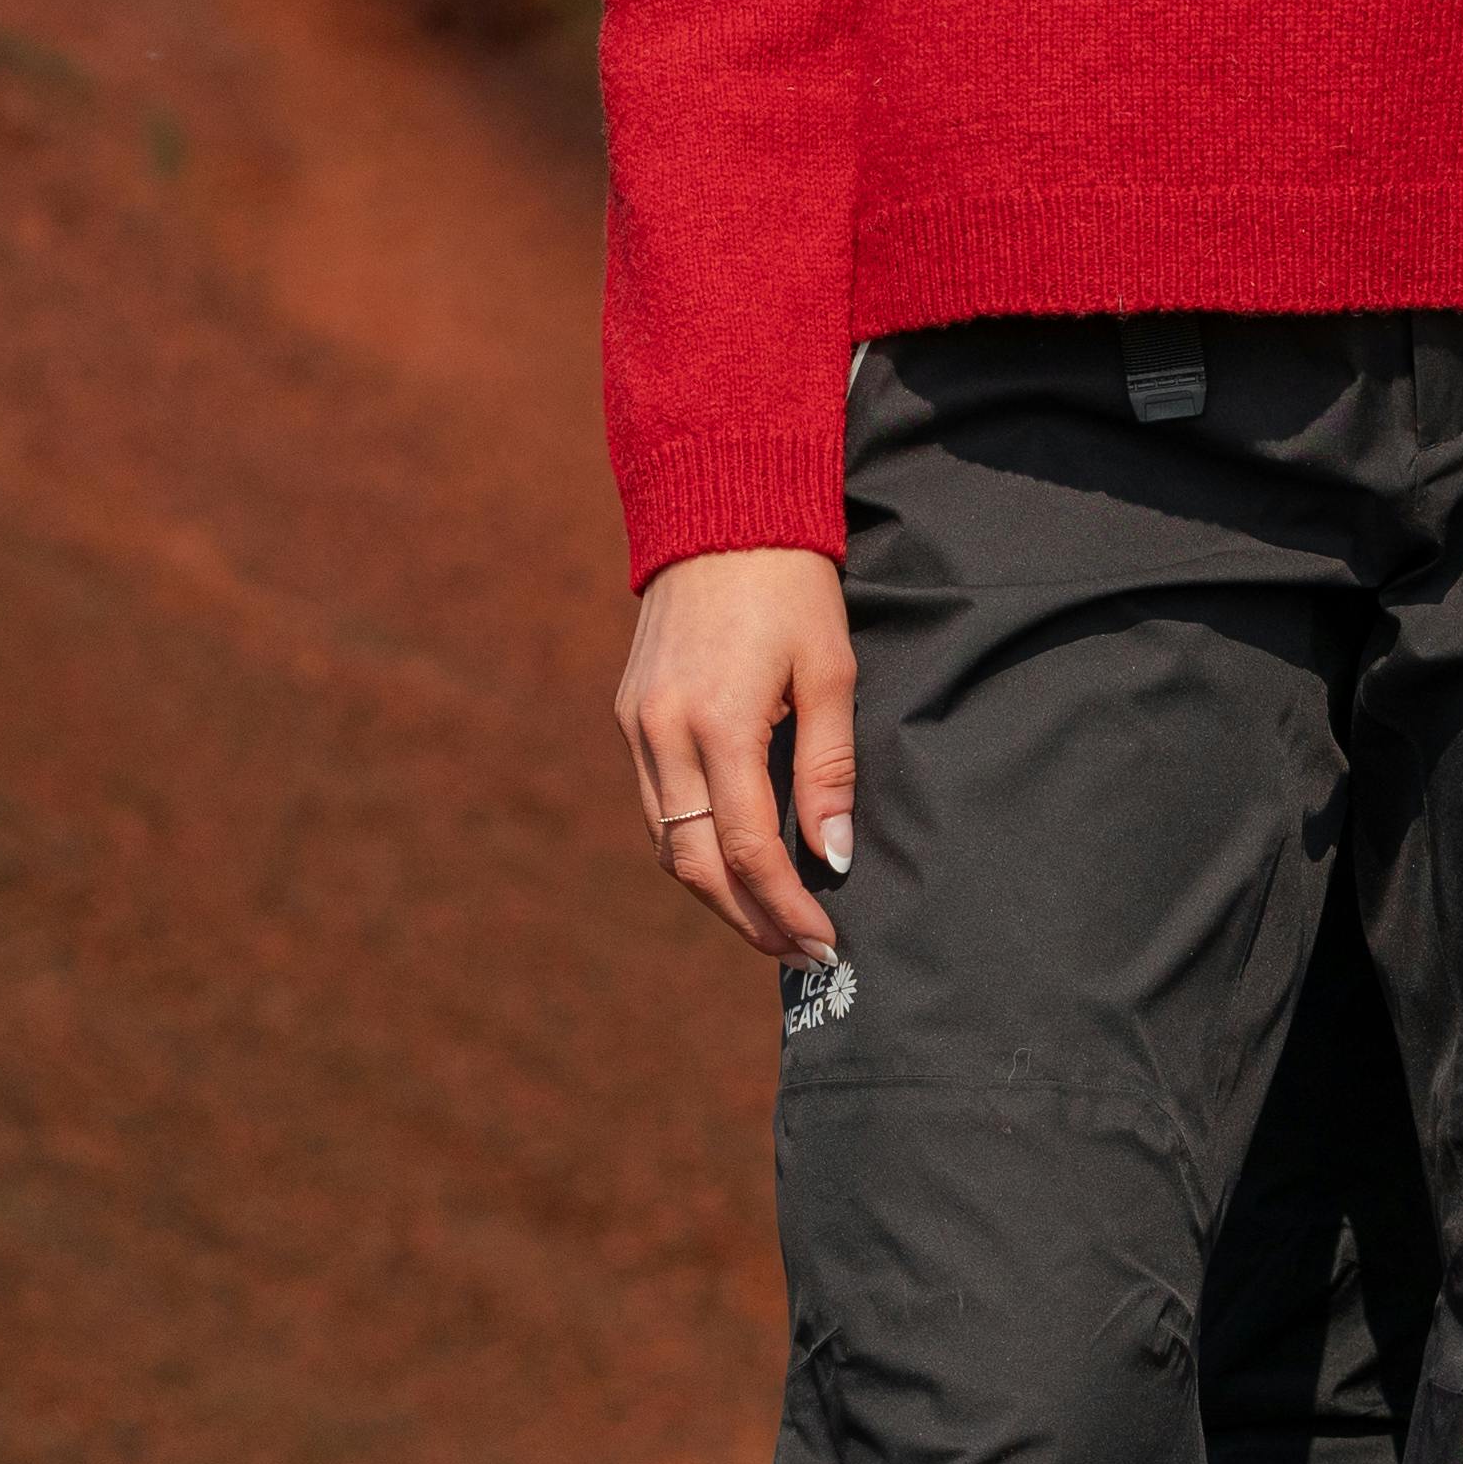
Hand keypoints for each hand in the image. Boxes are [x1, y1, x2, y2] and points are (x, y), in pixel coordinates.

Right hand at [616, 546, 856, 967]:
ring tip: (771, 922)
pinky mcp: (628, 714)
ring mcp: (635, 725)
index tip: (824, 942)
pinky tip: (732, 862)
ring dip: (716, 893)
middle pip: (696, 864)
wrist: (720, 510)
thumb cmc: (792, 586)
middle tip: (799, 953)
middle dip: (748, 918)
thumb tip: (834, 857)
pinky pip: (653, 806)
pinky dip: (690, 847)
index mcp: (718, 723)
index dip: (785, 906)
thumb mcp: (831, 669)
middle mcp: (662, 733)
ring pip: (666, 844)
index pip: (748, 848)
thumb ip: (829, 767)